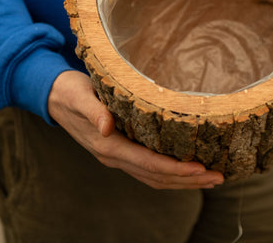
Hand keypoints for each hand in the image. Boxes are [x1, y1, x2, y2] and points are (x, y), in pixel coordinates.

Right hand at [48, 70, 223, 189]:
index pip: (148, 163)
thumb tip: (107, 128)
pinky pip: (148, 169)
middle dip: (188, 179)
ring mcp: (117, 156)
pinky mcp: (120, 150)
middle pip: (156, 176)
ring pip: (154, 177)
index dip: (175, 168)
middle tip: (218, 178)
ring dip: (182, 181)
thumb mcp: (81, 96)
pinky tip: (185, 171)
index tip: (200, 169)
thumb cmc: (70, 91)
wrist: (54, 95)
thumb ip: (94, 111)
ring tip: (209, 179)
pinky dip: (169, 174)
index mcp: (107, 145)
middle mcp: (114, 156)